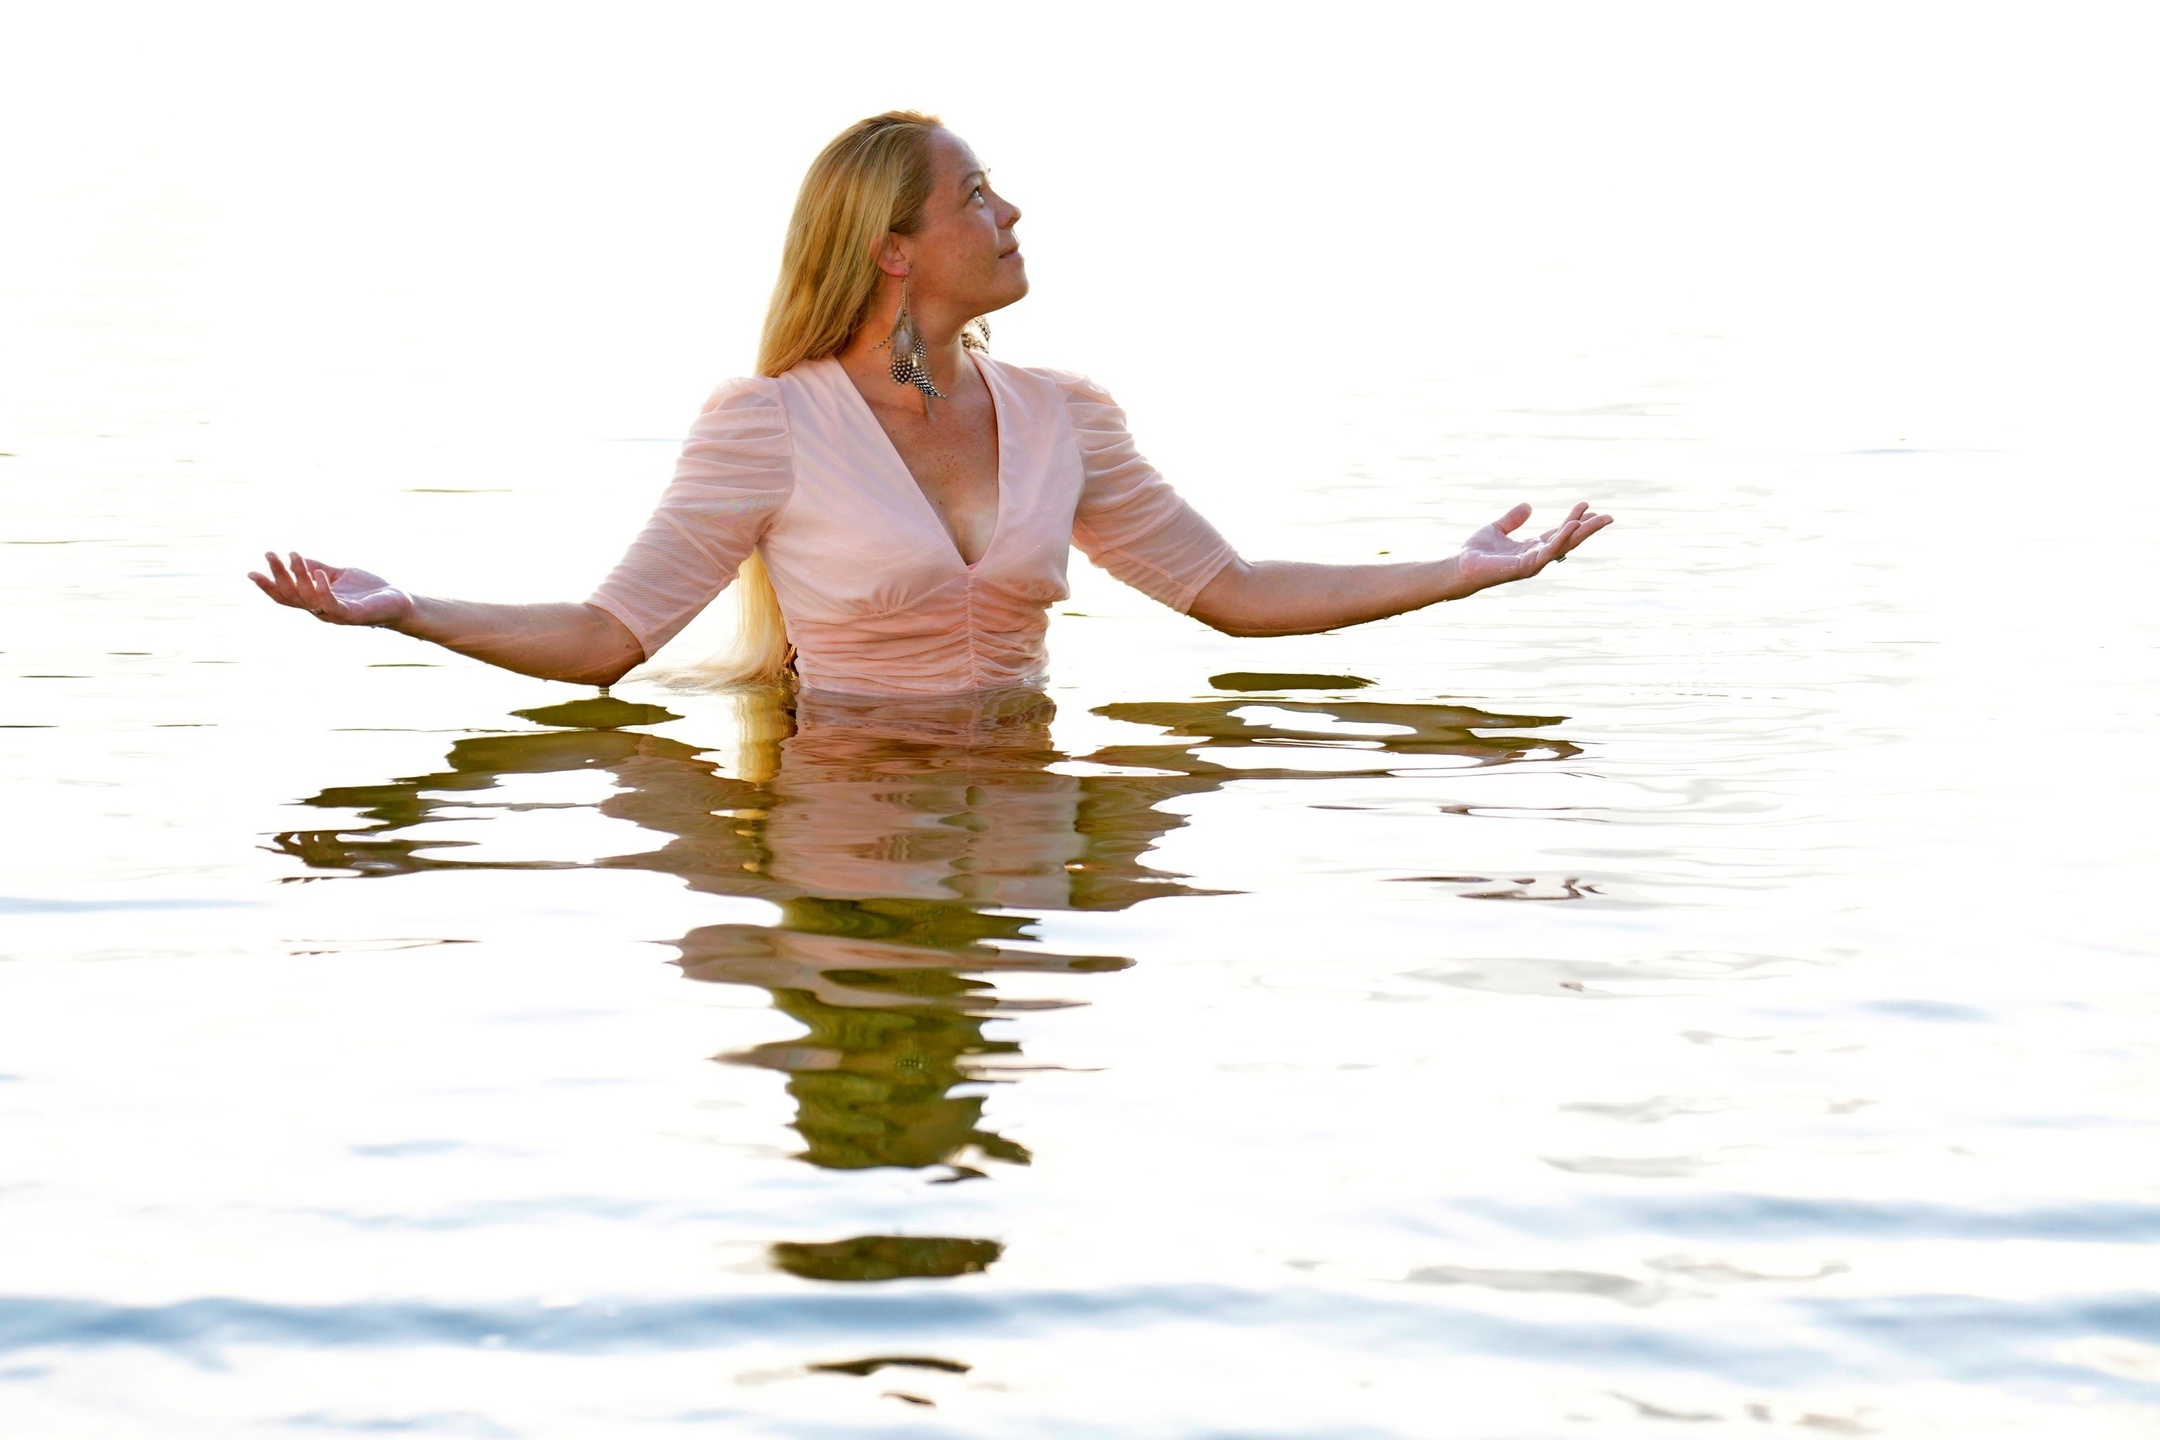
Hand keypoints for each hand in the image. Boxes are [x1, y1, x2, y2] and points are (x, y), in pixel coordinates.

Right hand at [248, 551, 413, 627]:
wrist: (398, 602)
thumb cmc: (368, 590)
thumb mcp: (338, 575)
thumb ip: (318, 568)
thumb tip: (297, 558)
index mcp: (315, 601)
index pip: (286, 596)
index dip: (268, 586)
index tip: (251, 571)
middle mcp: (320, 611)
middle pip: (291, 595)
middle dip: (278, 575)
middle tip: (270, 554)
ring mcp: (334, 615)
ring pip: (307, 598)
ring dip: (299, 576)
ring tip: (294, 556)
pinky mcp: (351, 615)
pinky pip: (331, 604)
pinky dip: (323, 588)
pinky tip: (319, 573)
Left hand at [1455, 502, 1612, 593]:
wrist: (1461, 567)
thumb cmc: (1476, 552)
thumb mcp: (1497, 529)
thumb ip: (1513, 519)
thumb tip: (1528, 506)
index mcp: (1532, 548)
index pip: (1559, 534)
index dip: (1574, 521)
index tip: (1587, 506)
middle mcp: (1536, 557)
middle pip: (1568, 541)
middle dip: (1588, 529)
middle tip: (1608, 517)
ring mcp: (1533, 563)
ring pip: (1564, 546)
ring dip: (1581, 532)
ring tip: (1596, 518)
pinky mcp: (1527, 566)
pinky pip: (1549, 551)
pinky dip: (1562, 538)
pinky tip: (1572, 525)